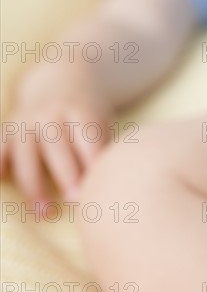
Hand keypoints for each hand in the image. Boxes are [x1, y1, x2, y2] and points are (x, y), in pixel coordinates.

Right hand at [1, 61, 109, 203]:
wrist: (61, 79)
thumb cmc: (89, 115)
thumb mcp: (102, 122)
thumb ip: (104, 149)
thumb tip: (111, 186)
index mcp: (79, 111)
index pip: (87, 140)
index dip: (92, 165)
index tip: (98, 190)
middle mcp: (50, 113)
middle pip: (57, 147)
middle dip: (67, 176)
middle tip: (76, 202)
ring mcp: (27, 120)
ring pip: (26, 152)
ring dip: (33, 184)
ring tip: (42, 212)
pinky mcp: (9, 127)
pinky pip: (0, 145)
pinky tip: (1, 179)